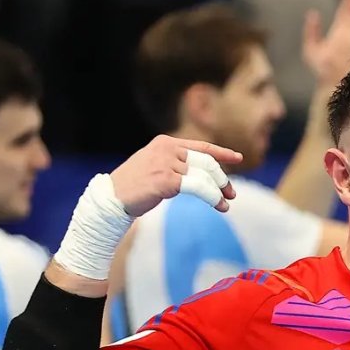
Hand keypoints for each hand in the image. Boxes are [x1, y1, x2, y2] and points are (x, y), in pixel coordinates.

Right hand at [110, 135, 241, 217]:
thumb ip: (175, 164)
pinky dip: (212, 197)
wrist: (111, 198)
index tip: (238, 158)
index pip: (201, 146)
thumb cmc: (133, 187)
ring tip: (226, 204)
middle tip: (232, 193)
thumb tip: (200, 173)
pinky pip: (199, 188)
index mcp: (165, 142)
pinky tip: (219, 206)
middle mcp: (167, 149)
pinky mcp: (166, 180)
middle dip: (222, 178)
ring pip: (204, 176)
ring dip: (219, 191)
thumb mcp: (155, 166)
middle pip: (206, 161)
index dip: (222, 152)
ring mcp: (166, 163)